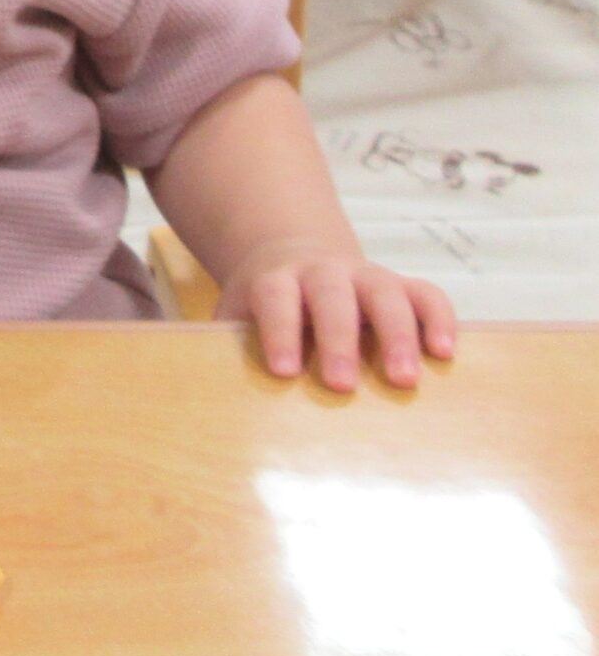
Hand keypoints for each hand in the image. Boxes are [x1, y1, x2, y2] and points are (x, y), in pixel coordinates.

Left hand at [216, 237, 456, 391]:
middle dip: (338, 337)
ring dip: (397, 334)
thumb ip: (229, 348)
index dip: (279, 330)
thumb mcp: (236, 317)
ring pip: (384, 292)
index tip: (282, 370)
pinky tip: (445, 353)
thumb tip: (211, 397)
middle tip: (341, 384)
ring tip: (404, 380)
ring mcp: (364, 276)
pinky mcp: (400, 287)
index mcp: (276, 279)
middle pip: (331, 294)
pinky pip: (426, 294)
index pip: (275, 297)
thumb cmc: (264, 308)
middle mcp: (322, 273)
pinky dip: (438, 319)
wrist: (293, 258)